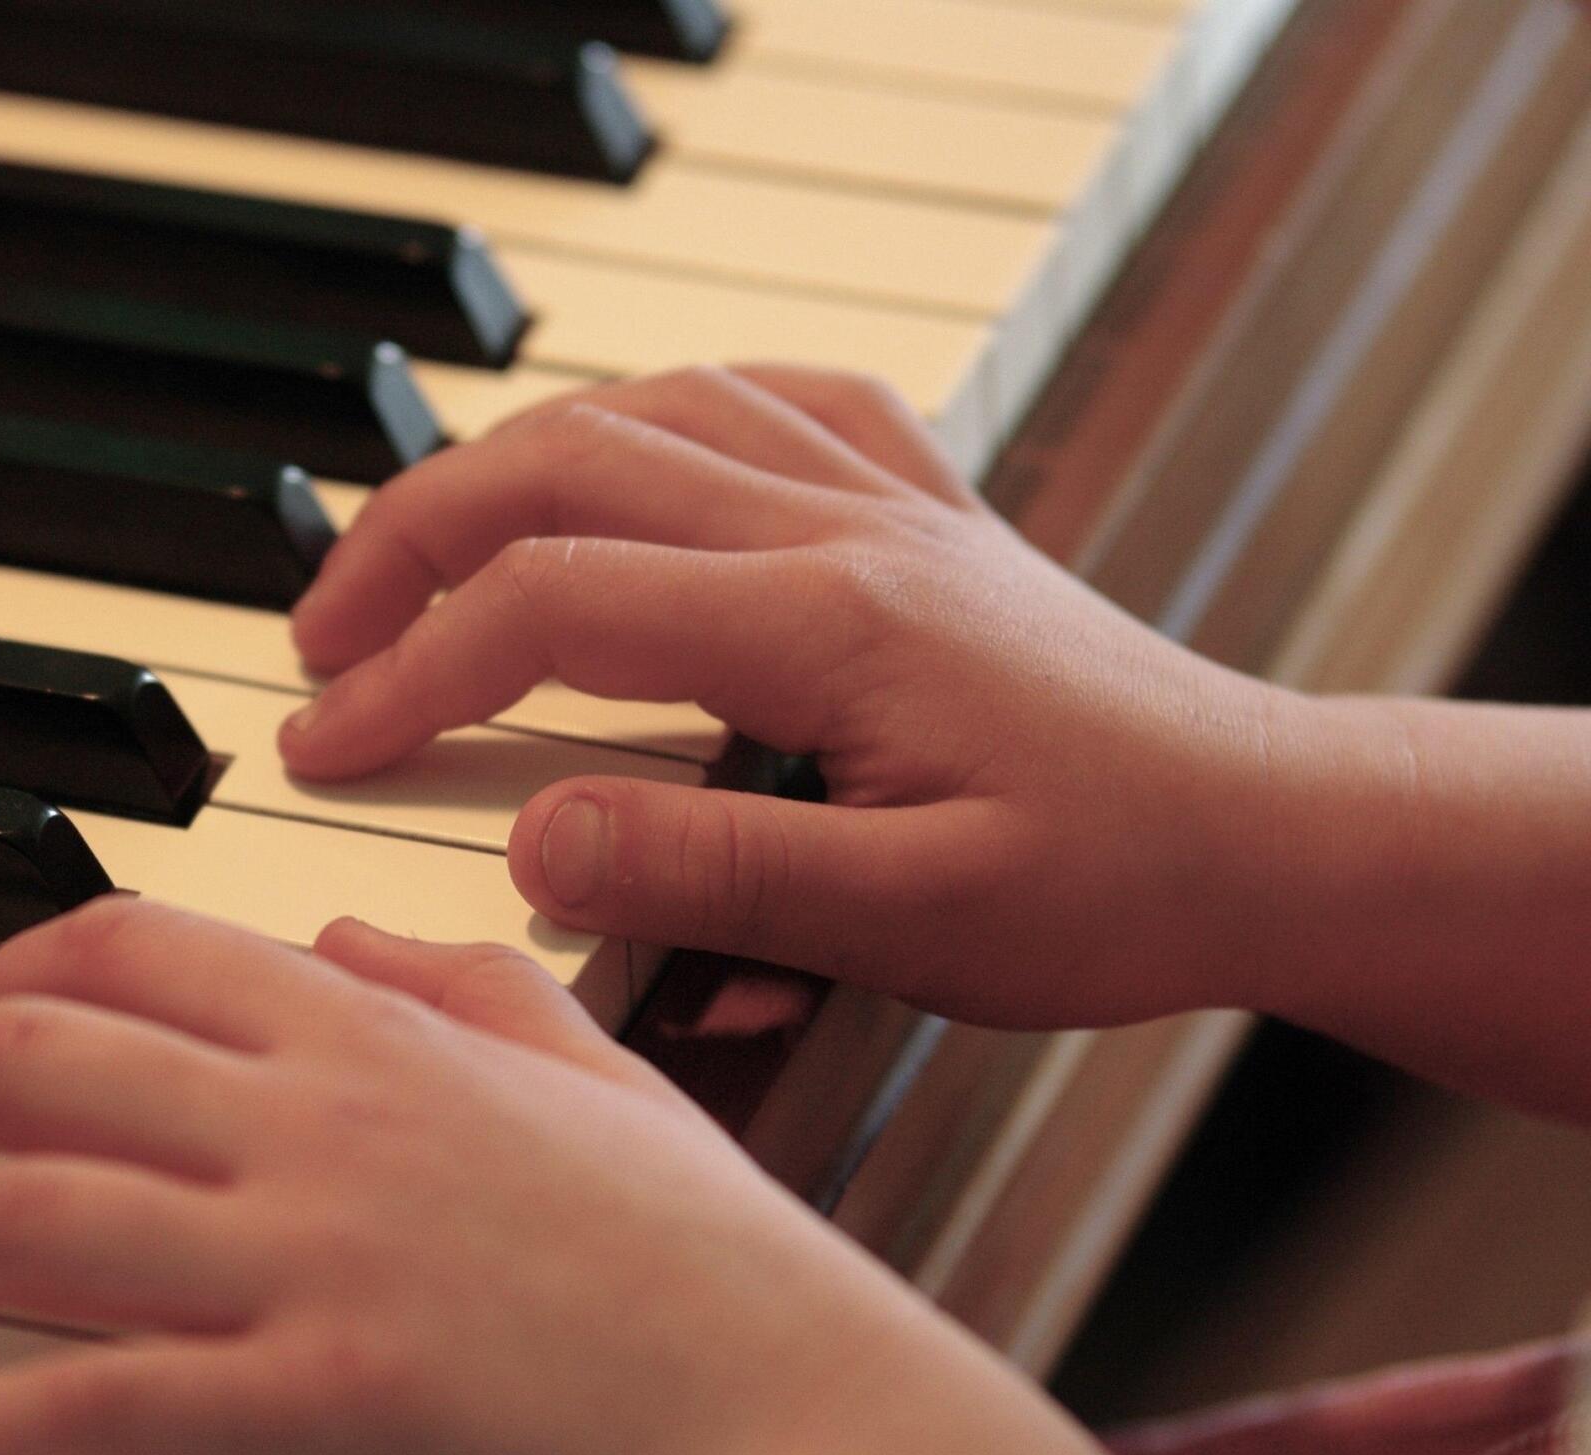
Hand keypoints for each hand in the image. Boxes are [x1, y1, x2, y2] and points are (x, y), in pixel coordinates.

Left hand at [0, 900, 1323, 1454]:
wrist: (812, 1432)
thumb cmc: (718, 1277)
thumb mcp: (600, 1076)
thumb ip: (468, 984)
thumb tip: (354, 934)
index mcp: (378, 1037)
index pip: (127, 948)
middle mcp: (322, 1122)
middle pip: (25, 1067)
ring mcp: (313, 1258)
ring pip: (12, 1220)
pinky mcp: (317, 1409)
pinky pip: (83, 1412)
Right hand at [280, 366, 1325, 1027]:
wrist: (1273, 830)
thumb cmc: (1118, 887)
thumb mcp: (921, 925)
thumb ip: (720, 880)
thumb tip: (535, 840)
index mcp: (829, 622)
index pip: (554, 608)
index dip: (412, 671)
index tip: (325, 744)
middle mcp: (842, 525)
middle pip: (564, 464)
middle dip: (409, 541)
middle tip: (317, 633)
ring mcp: (882, 496)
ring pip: (643, 405)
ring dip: (500, 463)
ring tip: (415, 549)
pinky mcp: (916, 505)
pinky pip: (762, 394)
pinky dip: (653, 407)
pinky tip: (619, 450)